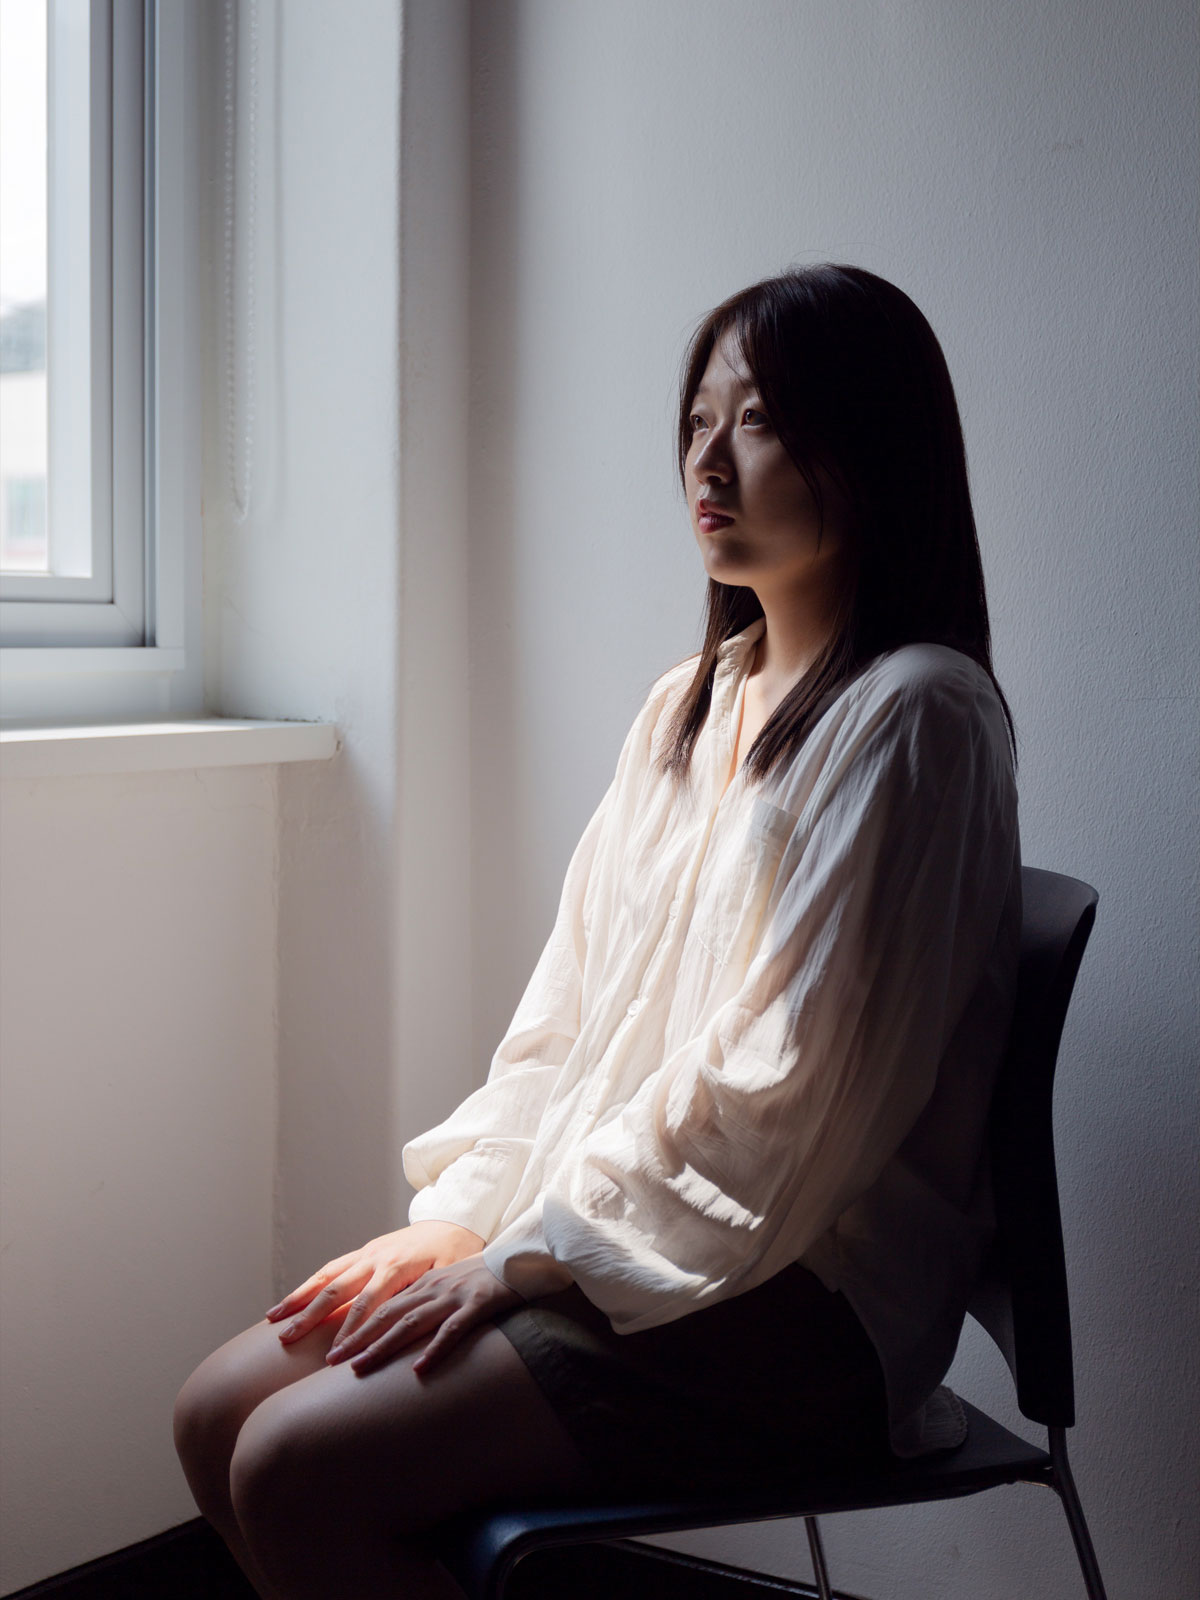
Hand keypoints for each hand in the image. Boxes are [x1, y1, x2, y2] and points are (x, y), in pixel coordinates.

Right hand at [265, 1221, 484, 1346]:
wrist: (454, 1220)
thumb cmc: (458, 1252)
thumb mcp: (453, 1273)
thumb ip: (433, 1295)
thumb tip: (418, 1322)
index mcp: (397, 1265)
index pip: (368, 1304)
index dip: (351, 1331)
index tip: (334, 1356)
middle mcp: (376, 1257)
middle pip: (337, 1289)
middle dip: (311, 1316)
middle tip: (287, 1340)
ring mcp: (367, 1252)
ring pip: (326, 1276)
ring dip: (299, 1298)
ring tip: (273, 1319)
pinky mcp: (363, 1252)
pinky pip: (331, 1269)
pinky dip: (309, 1286)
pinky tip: (289, 1303)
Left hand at [324, 1255, 522, 1376]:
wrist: (519, 1257)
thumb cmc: (480, 1275)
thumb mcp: (444, 1286)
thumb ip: (420, 1303)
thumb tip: (392, 1332)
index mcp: (420, 1282)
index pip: (377, 1304)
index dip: (350, 1324)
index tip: (327, 1347)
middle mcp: (430, 1287)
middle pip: (385, 1313)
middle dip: (355, 1337)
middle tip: (330, 1361)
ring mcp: (453, 1295)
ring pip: (411, 1322)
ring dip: (382, 1346)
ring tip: (359, 1367)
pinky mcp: (478, 1304)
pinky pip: (454, 1329)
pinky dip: (435, 1348)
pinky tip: (419, 1368)